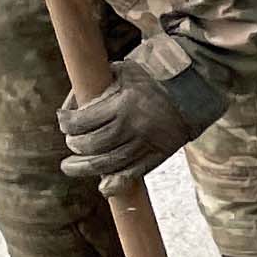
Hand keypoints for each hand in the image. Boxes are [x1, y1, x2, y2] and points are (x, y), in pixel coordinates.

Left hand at [57, 58, 219, 184]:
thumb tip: (72, 106)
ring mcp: (146, 144)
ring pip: (107, 164)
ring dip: (84, 168)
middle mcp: (133, 127)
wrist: (194, 89)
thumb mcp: (123, 71)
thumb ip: (97, 87)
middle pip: (91, 146)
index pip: (81, 122)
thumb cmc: (153, 76)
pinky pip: (133, 175)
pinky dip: (115, 184)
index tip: (63, 119)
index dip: (66, 122)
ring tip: (70, 167)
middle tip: (71, 142)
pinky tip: (103, 186)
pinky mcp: (158, 155)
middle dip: (74, 145)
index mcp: (123, 104)